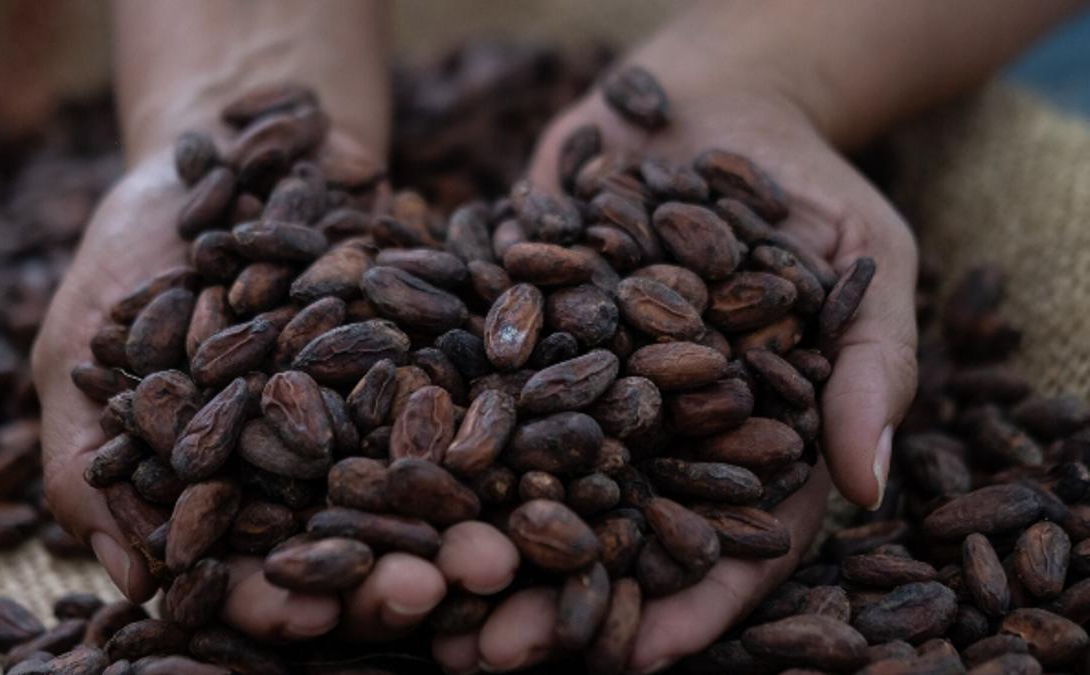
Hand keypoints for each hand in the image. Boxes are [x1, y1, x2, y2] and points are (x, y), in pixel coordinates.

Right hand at [34, 0, 525, 647]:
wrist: (246, 137)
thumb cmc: (143, 242)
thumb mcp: (89, 340)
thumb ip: (92, 460)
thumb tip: (134, 583)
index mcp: (236, 486)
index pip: (252, 570)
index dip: (275, 599)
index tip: (307, 622)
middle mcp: (321, 467)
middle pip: (359, 544)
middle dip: (394, 578)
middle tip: (436, 593)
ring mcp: (391, 416)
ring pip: (433, 493)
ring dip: (467, 531)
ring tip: (499, 559)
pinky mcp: (449, 362)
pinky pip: (488, 405)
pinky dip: (515, 434)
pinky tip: (547, 466)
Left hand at [432, 34, 917, 674]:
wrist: (718, 100)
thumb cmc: (811, 186)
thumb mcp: (866, 263)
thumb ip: (872, 365)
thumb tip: (867, 481)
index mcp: (740, 443)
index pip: (722, 544)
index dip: (689, 607)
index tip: (642, 659)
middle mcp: (651, 430)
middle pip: (604, 533)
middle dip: (550, 598)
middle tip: (490, 654)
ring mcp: (580, 383)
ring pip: (524, 478)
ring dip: (474, 541)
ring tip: (421, 595)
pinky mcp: (521, 327)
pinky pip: (475, 386)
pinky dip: (433, 431)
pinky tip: (382, 474)